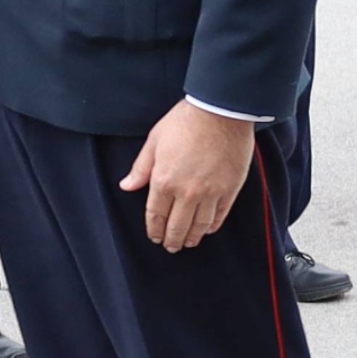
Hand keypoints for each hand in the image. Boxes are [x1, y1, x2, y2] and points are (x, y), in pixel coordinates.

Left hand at [121, 101, 253, 251]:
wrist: (220, 111)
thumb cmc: (185, 121)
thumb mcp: (155, 141)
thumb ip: (141, 168)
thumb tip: (127, 186)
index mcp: (163, 180)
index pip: (155, 215)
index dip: (154, 229)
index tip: (154, 237)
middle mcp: (186, 191)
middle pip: (177, 226)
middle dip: (172, 239)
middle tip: (171, 246)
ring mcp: (210, 192)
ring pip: (199, 225)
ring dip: (192, 237)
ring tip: (189, 242)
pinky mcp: (229, 189)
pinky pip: (219, 215)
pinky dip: (212, 226)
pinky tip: (207, 229)